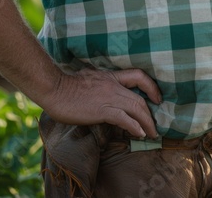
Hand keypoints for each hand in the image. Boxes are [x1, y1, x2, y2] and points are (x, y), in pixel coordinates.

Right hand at [40, 68, 162, 138]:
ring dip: (146, 123)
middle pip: (140, 98)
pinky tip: (139, 134)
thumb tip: (104, 93)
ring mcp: (109, 97)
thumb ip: (101, 84)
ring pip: (136, 108)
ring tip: (151, 134)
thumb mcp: (90, 78)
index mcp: (111, 76)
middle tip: (155, 126)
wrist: (54, 88)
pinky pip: (124, 118)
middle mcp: (114, 85)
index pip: (139, 75)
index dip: (151, 86)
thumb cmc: (66, 86)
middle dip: (150, 114)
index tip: (157, 98)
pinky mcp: (102, 110)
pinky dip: (134, 126)